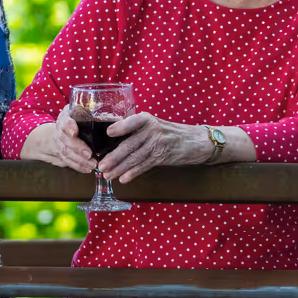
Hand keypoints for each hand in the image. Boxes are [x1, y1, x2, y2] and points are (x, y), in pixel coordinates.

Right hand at [19, 111, 99, 173]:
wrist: (61, 129)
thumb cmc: (76, 117)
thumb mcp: (80, 110)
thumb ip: (91, 111)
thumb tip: (112, 116)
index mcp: (65, 117)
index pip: (64, 121)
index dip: (68, 126)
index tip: (74, 131)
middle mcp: (60, 130)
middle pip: (66, 140)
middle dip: (78, 148)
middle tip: (89, 154)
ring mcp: (60, 143)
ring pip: (67, 152)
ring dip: (79, 160)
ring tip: (92, 164)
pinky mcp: (62, 153)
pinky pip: (68, 161)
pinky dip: (78, 166)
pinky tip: (87, 169)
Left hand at [97, 112, 213, 182]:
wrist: (196, 141)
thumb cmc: (171, 132)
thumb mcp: (155, 124)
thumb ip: (137, 129)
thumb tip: (113, 140)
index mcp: (147, 119)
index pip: (133, 121)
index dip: (121, 127)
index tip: (109, 133)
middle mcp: (153, 130)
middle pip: (130, 144)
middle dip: (114, 157)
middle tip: (101, 165)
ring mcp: (158, 144)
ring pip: (135, 158)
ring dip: (120, 168)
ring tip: (108, 175)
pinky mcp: (163, 157)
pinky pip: (145, 166)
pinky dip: (133, 173)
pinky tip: (124, 178)